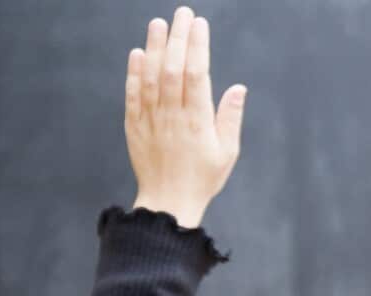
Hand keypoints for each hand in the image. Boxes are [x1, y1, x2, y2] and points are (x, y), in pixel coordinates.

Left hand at [125, 6, 245, 227]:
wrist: (169, 202)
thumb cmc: (203, 178)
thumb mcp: (227, 152)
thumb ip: (230, 117)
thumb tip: (238, 87)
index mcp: (197, 121)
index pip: (198, 75)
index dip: (198, 47)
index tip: (200, 25)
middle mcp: (173, 116)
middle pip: (174, 69)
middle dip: (179, 38)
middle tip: (182, 13)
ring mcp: (151, 120)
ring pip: (152, 77)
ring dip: (155, 48)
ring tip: (158, 23)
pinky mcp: (135, 126)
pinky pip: (133, 95)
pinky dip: (134, 73)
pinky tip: (138, 53)